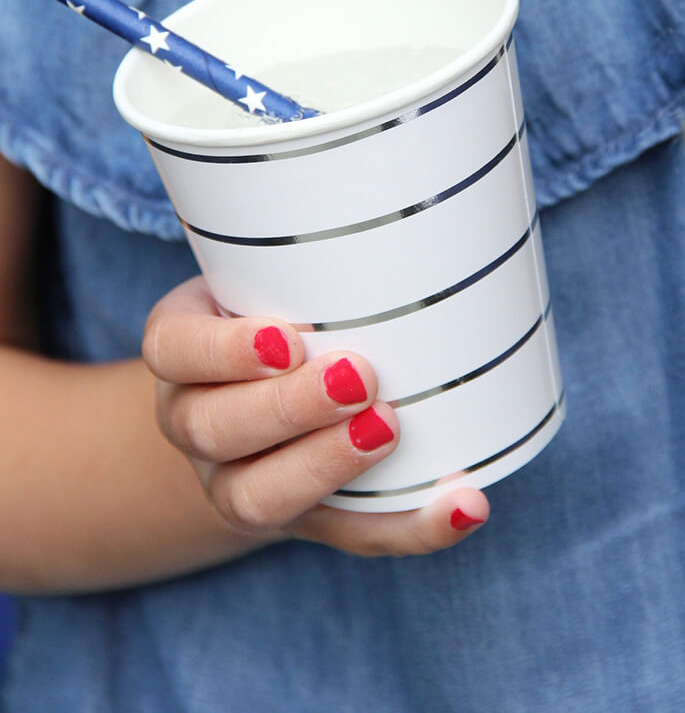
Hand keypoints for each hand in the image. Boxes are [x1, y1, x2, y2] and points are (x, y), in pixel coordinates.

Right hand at [144, 277, 488, 556]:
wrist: (254, 406)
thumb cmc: (274, 315)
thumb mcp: (264, 274)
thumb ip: (304, 253)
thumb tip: (409, 192)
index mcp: (183, 350)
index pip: (173, 350)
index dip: (222, 352)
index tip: (286, 337)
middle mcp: (195, 420)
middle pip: (211, 429)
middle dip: (286, 408)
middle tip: (359, 376)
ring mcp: (237, 480)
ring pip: (257, 497)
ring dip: (326, 467)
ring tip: (389, 429)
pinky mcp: (301, 520)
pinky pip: (347, 536)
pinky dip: (410, 528)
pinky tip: (466, 504)